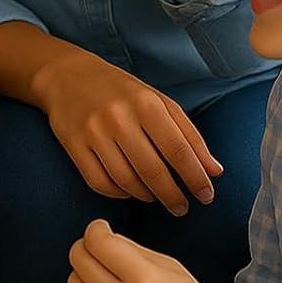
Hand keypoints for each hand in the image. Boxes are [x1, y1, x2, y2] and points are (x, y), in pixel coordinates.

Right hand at [33, 44, 221, 214]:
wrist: (67, 75)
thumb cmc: (120, 91)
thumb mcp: (157, 101)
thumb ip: (188, 134)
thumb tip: (214, 171)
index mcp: (145, 103)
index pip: (178, 150)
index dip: (196, 178)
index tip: (206, 196)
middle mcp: (119, 117)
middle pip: (154, 171)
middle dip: (173, 196)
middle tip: (182, 207)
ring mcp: (93, 132)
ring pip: (127, 181)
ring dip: (147, 196)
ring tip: (156, 197)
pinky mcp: (73, 145)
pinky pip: (100, 183)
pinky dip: (119, 194)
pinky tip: (129, 190)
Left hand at [67, 219, 227, 282]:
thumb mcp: (170, 267)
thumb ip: (132, 249)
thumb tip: (103, 237)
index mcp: (143, 279)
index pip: (99, 242)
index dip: (96, 229)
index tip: (101, 229)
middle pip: (79, 259)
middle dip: (86, 246)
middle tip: (98, 248)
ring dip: (83, 272)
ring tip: (102, 274)